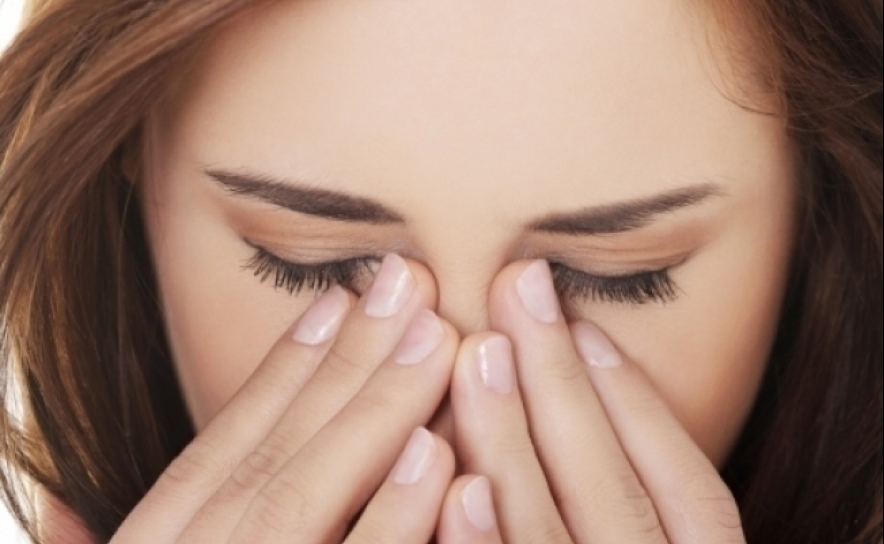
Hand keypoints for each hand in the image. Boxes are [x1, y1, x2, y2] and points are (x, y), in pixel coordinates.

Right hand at [110, 254, 460, 543]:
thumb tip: (62, 507)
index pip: (212, 457)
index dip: (277, 376)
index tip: (337, 300)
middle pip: (266, 459)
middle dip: (342, 366)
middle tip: (409, 283)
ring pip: (299, 501)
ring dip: (370, 417)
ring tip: (434, 338)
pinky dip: (390, 521)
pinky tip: (436, 456)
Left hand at [439, 260, 744, 543]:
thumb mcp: (647, 533)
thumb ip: (632, 484)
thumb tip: (589, 354)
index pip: (693, 492)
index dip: (642, 406)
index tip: (586, 325)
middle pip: (614, 496)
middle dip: (561, 387)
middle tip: (516, 288)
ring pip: (545, 535)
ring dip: (509, 442)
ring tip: (477, 349)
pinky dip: (477, 541)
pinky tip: (455, 481)